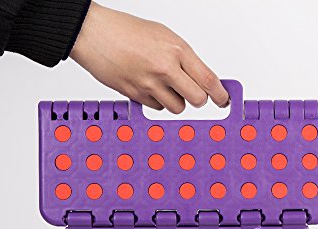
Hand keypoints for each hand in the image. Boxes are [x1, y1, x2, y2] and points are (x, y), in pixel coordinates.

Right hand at [70, 2, 228, 112]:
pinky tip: (148, 86)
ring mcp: (149, 85)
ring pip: (176, 108)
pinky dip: (157, 102)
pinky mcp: (136, 96)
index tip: (223, 100)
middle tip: (193, 93)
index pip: (208, 79)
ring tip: (164, 86)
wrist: (94, 34)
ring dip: (176, 101)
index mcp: (176, 50)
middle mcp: (165, 69)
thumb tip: (200, 79)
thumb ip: (183, 58)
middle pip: (196, 99)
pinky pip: (156, 108)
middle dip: (198, 99)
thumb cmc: (126, 31)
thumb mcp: (164, 36)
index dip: (220, 94)